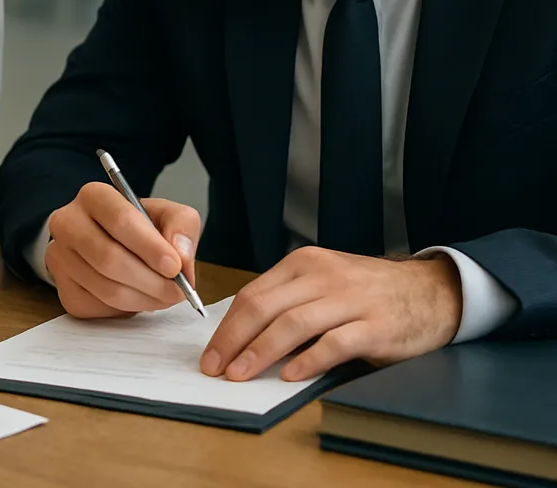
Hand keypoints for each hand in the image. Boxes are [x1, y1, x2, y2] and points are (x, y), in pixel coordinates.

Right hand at [44, 182, 200, 318]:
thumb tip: (181, 256)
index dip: (150, 247)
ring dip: (144, 298)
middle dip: (151, 280)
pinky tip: (141, 297)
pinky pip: (99, 307)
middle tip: (177, 290)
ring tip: (165, 296)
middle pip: (109, 258)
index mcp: (94, 196)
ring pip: (106, 288)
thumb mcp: (166, 214)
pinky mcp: (64, 288)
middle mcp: (68, 223)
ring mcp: (60, 257)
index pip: (120, 220)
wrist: (109, 241)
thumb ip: (181, 226)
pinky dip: (128, 309)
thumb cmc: (139, 226)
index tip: (174, 266)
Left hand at [200, 246, 461, 381]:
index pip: (252, 294)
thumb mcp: (323, 282)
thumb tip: (242, 335)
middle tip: (215, 368)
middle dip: (234, 340)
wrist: (429, 290)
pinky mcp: (375, 326)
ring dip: (261, 352)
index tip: (210, 353)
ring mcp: (350, 299)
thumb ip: (288, 300)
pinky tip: (289, 375)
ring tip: (240, 375)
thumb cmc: (367, 291)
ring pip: (293, 324)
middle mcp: (322, 276)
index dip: (227, 327)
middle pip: (265, 307)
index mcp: (303, 263)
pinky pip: (334, 343)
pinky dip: (308, 360)